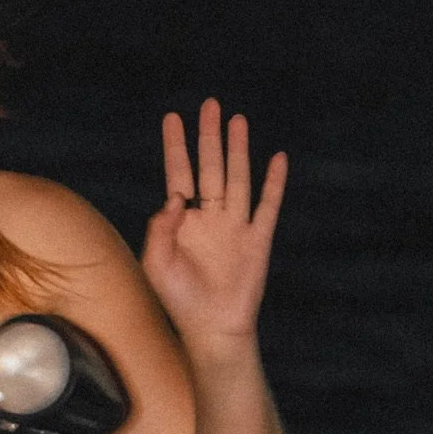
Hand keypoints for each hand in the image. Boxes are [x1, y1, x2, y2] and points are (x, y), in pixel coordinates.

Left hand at [141, 99, 286, 345]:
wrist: (212, 328)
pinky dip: (274, 182)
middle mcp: (209, 217)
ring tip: (238, 120)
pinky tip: (277, 158)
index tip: (173, 118)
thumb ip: (159, 228)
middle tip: (210, 105)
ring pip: (237, 177)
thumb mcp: (156, 263)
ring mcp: (235, 226)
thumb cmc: (178, 299)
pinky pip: (267, 206)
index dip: (176, 146)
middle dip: (209, 136)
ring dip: (238, 149)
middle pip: (210, 166)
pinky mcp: (258, 240)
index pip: (179, 173)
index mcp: (182, 221)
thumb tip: (175, 196)